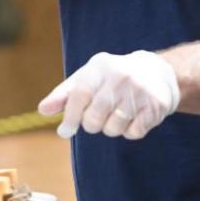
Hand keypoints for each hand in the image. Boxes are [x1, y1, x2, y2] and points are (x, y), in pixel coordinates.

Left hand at [38, 51, 179, 140]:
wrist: (156, 73)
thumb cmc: (111, 78)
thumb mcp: (87, 78)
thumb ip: (64, 94)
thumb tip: (43, 110)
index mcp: (100, 67)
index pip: (79, 95)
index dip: (70, 117)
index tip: (64, 131)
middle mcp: (120, 76)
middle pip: (93, 118)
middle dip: (91, 124)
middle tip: (98, 115)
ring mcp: (140, 91)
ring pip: (113, 129)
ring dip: (111, 128)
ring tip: (118, 113)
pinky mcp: (156, 106)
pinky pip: (133, 133)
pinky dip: (130, 131)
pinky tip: (133, 117)